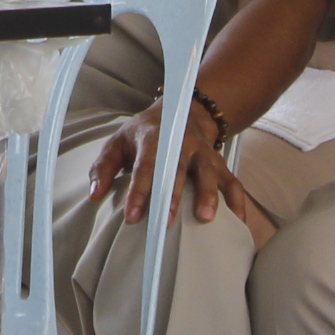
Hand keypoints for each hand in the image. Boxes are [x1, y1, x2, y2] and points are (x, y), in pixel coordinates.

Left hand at [88, 95, 240, 225]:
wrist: (183, 111)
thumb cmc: (146, 134)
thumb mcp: (119, 142)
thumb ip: (104, 168)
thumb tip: (95, 195)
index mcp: (153, 139)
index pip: (145, 167)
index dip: (138, 192)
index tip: (132, 216)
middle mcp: (181, 144)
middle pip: (177, 171)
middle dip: (172, 196)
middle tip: (167, 221)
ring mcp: (203, 154)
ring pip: (209, 173)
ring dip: (208, 195)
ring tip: (206, 218)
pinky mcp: (220, 164)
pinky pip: (233, 182)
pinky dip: (238, 202)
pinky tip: (239, 222)